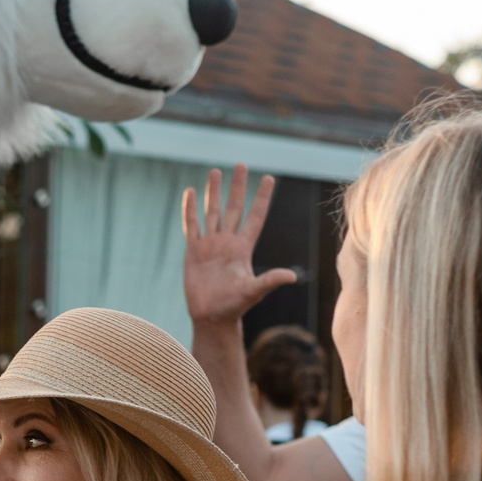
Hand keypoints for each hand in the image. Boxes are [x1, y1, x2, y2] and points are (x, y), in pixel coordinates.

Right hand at [181, 166, 291, 327]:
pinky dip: (190, 210)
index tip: (269, 178)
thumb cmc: (234, 306)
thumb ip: (269, 281)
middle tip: (241, 164)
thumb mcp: (253, 291)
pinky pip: (191, 225)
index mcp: (243, 248)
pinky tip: (189, 193)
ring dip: (213, 192)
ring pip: (212, 212)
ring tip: (215, 172)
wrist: (211, 316)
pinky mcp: (193, 251)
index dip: (262, 197)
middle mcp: (228, 242)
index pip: (255, 216)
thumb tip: (292, 277)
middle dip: (237, 186)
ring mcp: (210, 245)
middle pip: (234, 207)